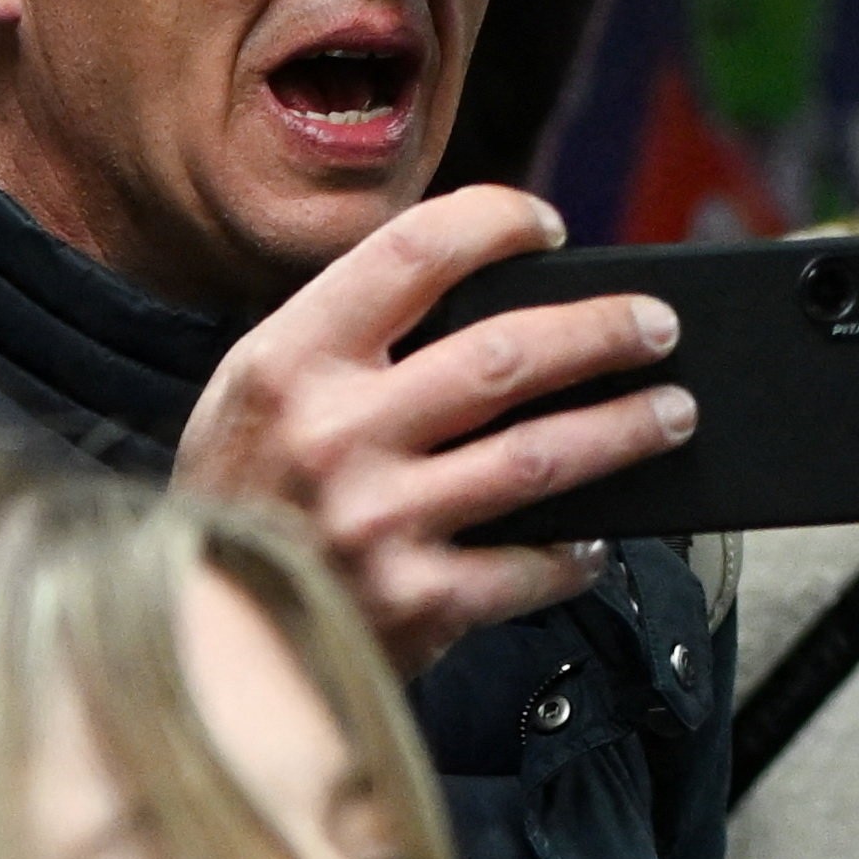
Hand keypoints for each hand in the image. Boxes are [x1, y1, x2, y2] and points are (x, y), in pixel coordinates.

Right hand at [173, 189, 690, 675]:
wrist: (187, 638)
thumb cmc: (236, 504)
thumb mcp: (255, 401)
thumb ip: (347, 346)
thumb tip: (499, 302)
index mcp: (288, 363)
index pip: (415, 250)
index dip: (498, 220)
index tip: (545, 229)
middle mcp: (331, 434)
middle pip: (510, 352)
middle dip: (607, 331)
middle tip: (655, 328)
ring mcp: (375, 521)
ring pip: (545, 454)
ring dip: (629, 427)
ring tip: (670, 413)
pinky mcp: (412, 601)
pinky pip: (532, 566)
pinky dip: (577, 552)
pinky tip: (590, 540)